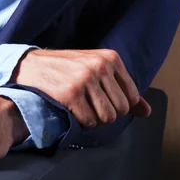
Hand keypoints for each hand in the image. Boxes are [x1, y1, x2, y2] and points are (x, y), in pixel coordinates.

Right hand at [11, 48, 151, 127]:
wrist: (32, 65)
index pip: (131, 97)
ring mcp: (86, 79)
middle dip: (107, 113)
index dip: (118, 104)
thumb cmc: (68, 68)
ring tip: (82, 106)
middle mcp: (100, 66)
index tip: (101, 97)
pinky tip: (73, 109)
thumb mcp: (98, 69)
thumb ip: (124, 89)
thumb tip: (148, 112)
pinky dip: (82, 122)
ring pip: (107, 118)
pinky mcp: (72, 93)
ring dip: (95, 119)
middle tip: (89, 103)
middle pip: (121, 110)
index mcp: (111, 57)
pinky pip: (90, 121)